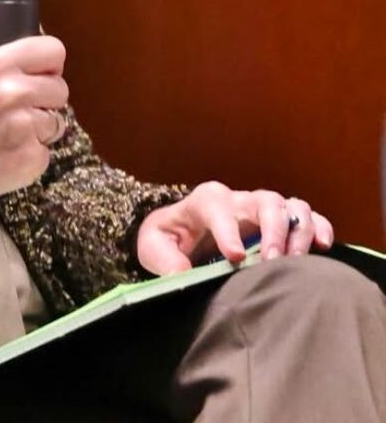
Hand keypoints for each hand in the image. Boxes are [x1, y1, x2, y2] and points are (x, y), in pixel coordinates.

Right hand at [0, 35, 67, 240]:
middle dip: (43, 100)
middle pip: (60, 88)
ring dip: (38, 129)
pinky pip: (47, 150)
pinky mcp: (31, 158)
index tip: (39, 74)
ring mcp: (24, 127)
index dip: (49, 65)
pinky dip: (31, 154)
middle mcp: (12, 92)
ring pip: (56, 121)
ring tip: (8, 133)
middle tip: (17, 109)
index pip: (53, 51)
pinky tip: (6, 153)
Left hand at [136, 180, 334, 274]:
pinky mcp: (283, 223)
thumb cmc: (170, 240)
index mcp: (205, 201)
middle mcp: (238, 200)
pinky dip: (319, 227)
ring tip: (294, 262)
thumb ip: (164, 258)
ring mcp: (263, 210)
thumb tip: (183, 275)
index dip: (228, 231)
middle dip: (272, 231)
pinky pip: (309, 216)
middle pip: (265, 202)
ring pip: (291, 206)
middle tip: (272, 263)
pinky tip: (322, 246)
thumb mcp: (153, 247)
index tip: (235, 258)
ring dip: (298, 232)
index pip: (218, 208)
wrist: (183, 236)